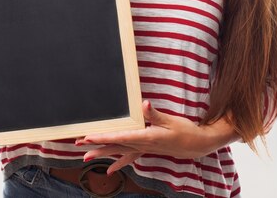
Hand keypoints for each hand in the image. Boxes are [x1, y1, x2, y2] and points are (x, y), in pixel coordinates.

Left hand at [75, 100, 238, 173]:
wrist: (197, 144)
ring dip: (103, 153)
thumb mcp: (170, 119)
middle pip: (115, 146)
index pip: (120, 137)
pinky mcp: (147, 149)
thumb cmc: (185, 130)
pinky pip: (130, 157)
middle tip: (79, 145)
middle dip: (96, 145)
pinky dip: (118, 163)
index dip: (103, 137)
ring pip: (119, 152)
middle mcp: (143, 145)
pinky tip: (109, 170)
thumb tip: (144, 105)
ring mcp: (144, 148)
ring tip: (86, 157)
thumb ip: (154, 114)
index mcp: (146, 137)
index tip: (88, 137)